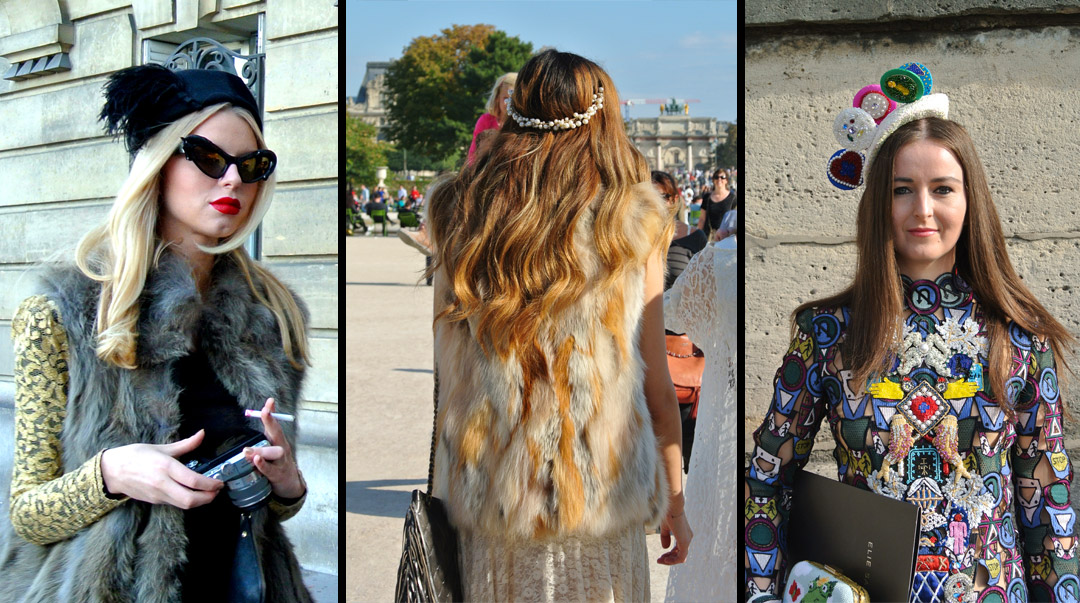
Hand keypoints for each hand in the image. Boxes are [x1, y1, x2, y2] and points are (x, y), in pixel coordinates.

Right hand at [100, 429, 222, 508]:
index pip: (193, 480)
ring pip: (183, 504)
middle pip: (190, 499)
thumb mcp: (161, 447)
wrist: (111, 471)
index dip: (210, 484)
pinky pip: (175, 504)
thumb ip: (185, 444)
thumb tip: (202, 434)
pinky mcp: (155, 501)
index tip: (220, 481)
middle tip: (217, 490)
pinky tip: (193, 494)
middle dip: (208, 497)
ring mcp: (158, 494)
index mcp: (165, 466)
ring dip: (200, 501)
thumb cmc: (135, 455)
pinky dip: (187, 501)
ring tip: (209, 493)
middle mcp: (162, 483)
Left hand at [245, 398, 305, 499]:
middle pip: (277, 434)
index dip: (272, 413)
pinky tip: (256, 460)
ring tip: (247, 450)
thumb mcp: (274, 444)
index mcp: (279, 440)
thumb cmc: (278, 461)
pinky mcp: (277, 474)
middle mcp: (282, 448)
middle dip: (271, 422)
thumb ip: (269, 429)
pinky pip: (269, 469)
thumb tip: (267, 407)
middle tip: (264, 412)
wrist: (290, 483)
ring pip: (273, 452)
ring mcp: (281, 461)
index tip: (269, 402)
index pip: (275, 424)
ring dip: (261, 449)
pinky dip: (263, 465)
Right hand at [657, 493, 692, 564]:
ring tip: (660, 560)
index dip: (669, 555)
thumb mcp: (665, 527)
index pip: (678, 549)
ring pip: (680, 557)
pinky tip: (665, 560)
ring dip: (670, 561)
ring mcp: (687, 541)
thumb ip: (665, 537)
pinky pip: (680, 557)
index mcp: (684, 534)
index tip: (660, 557)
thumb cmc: (667, 514)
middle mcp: (687, 538)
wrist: (671, 506)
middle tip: (659, 560)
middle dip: (669, 559)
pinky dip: (673, 560)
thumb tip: (665, 548)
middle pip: (679, 555)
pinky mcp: (685, 542)